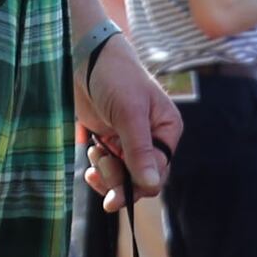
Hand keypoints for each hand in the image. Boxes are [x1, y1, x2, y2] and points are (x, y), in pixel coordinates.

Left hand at [78, 40, 179, 205]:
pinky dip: (99, 169)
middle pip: (141, 179)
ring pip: (124, 177)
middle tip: (100, 165)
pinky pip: (110, 168)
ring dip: (106, 174)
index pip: (158, 172)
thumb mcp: (130, 113)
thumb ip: (140, 151)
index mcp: (167, 131)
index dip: (137, 186)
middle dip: (118, 179)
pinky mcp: (113, 141)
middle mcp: (153, 139)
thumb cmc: (116, 78)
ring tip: (95, 156)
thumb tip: (151, 186)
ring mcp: (131, 142)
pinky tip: (92, 158)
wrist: (89, 59)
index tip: (114, 196)